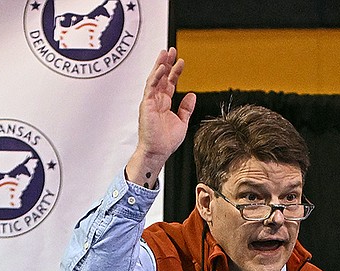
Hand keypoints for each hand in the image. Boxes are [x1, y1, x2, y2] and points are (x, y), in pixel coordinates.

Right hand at [126, 47, 196, 185]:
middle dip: (167, 63)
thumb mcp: (182, 122)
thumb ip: (186, 108)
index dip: (175, 72)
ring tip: (166, 53)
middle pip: (162, 77)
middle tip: (172, 50)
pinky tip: (161, 67)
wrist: (158, 151)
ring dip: (160, 65)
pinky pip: (150, 87)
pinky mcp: (146, 104)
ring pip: (155, 78)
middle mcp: (157, 100)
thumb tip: (192, 95)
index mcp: (165, 104)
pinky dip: (156, 76)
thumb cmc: (166, 141)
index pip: (170, 83)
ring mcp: (150, 101)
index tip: (181, 61)